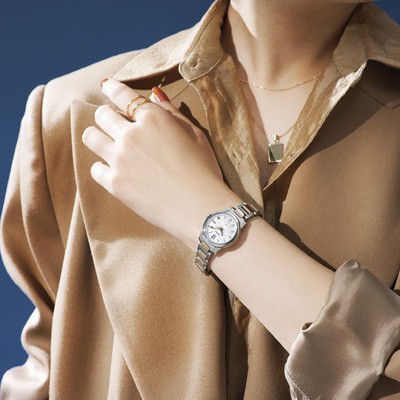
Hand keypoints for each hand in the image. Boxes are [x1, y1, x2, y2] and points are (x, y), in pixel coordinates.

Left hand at [82, 79, 241, 249]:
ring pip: (90, 137)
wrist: (199, 207)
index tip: (107, 87)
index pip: (122, 94)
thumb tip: (153, 95)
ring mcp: (120, 159)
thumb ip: (171, 112)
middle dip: (106, 115)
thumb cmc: (204, 170)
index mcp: (153, 119)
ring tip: (107, 144)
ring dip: (97, 136)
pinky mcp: (115, 183)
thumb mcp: (195, 134)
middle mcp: (131, 135)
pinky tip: (114, 170)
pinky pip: (95, 168)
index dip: (112, 88)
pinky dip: (102, 167)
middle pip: (102, 115)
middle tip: (113, 123)